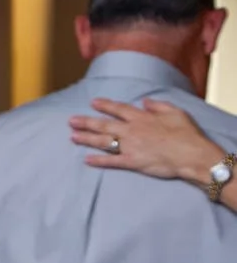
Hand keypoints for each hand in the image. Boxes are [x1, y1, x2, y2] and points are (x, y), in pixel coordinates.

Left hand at [69, 97, 225, 183]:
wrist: (192, 155)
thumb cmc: (187, 134)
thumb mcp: (176, 112)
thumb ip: (158, 105)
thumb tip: (145, 101)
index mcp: (142, 118)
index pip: (119, 109)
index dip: (105, 105)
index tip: (93, 102)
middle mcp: (132, 130)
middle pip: (104, 125)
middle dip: (86, 122)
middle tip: (71, 121)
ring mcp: (130, 146)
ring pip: (103, 141)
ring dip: (87, 139)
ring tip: (73, 137)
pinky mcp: (132, 162)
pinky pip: (111, 161)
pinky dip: (98, 161)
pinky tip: (86, 160)